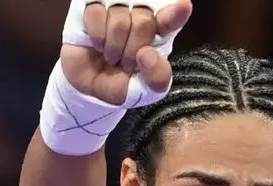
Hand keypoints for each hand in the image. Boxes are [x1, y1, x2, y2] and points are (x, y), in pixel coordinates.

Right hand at [60, 0, 192, 105]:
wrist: (89, 88)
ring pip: (120, 18)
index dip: (176, 13)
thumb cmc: (120, 84)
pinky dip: (97, 35)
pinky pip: (96, 12)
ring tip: (111, 57)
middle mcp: (141, 16)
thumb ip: (157, 77)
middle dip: (132, 49)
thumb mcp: (145, 91)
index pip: (171, 19)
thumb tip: (147, 54)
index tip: (183, 6)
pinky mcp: (93, 6)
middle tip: (125, 64)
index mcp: (159, 33)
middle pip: (144, 21)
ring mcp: (117, 8)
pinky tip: (98, 44)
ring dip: (113, 46)